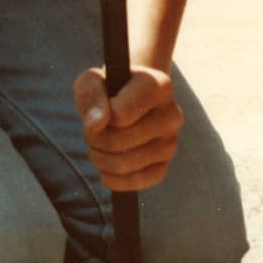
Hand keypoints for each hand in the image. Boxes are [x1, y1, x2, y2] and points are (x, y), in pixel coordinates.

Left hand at [73, 65, 182, 191]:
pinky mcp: (164, 166)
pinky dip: (115, 180)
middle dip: (95, 139)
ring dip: (100, 159)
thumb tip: (97, 125)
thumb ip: (91, 96)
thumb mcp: (92, 79)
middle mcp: (172, 115)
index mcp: (159, 87)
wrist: (128, 98)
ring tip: (98, 146)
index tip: (99, 110)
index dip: (100, 117)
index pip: (120, 115)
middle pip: (120, 141)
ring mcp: (171, 142)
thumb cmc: (108, 87)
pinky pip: (138, 182)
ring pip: (125, 164)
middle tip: (90, 132)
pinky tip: (106, 169)